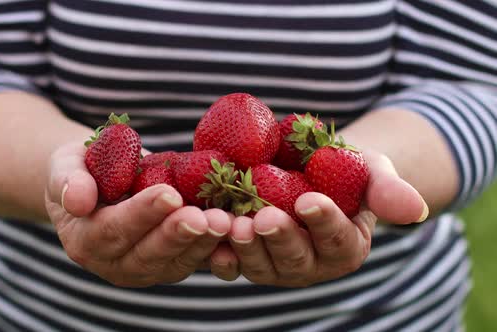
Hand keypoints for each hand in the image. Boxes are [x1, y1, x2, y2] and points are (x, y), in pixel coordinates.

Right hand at [44, 143, 230, 286]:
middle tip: (203, 217)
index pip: (113, 231)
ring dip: (202, 244)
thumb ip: (67, 181)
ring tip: (225, 222)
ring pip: (176, 263)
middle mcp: (115, 263)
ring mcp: (146, 268)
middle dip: (177, 235)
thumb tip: (78, 200)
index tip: (168, 194)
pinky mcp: (172, 263)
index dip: (141, 215)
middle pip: (147, 255)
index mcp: (85, 241)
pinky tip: (238, 233)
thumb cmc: (84, 170)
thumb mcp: (65, 166)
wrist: (102, 182)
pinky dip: (218, 251)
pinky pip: (196, 262)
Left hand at [212, 150, 427, 286]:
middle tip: (264, 218)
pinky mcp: (245, 257)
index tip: (310, 200)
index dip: (324, 222)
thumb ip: (388, 191)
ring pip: (260, 264)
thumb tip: (414, 210)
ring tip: (234, 223)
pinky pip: (231, 264)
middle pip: (295, 258)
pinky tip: (208, 238)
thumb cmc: (343, 171)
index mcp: (345, 247)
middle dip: (279, 238)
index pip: (338, 240)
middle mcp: (310, 264)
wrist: (306, 169)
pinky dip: (219, 255)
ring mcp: (275, 264)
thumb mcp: (369, 172)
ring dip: (245, 247)